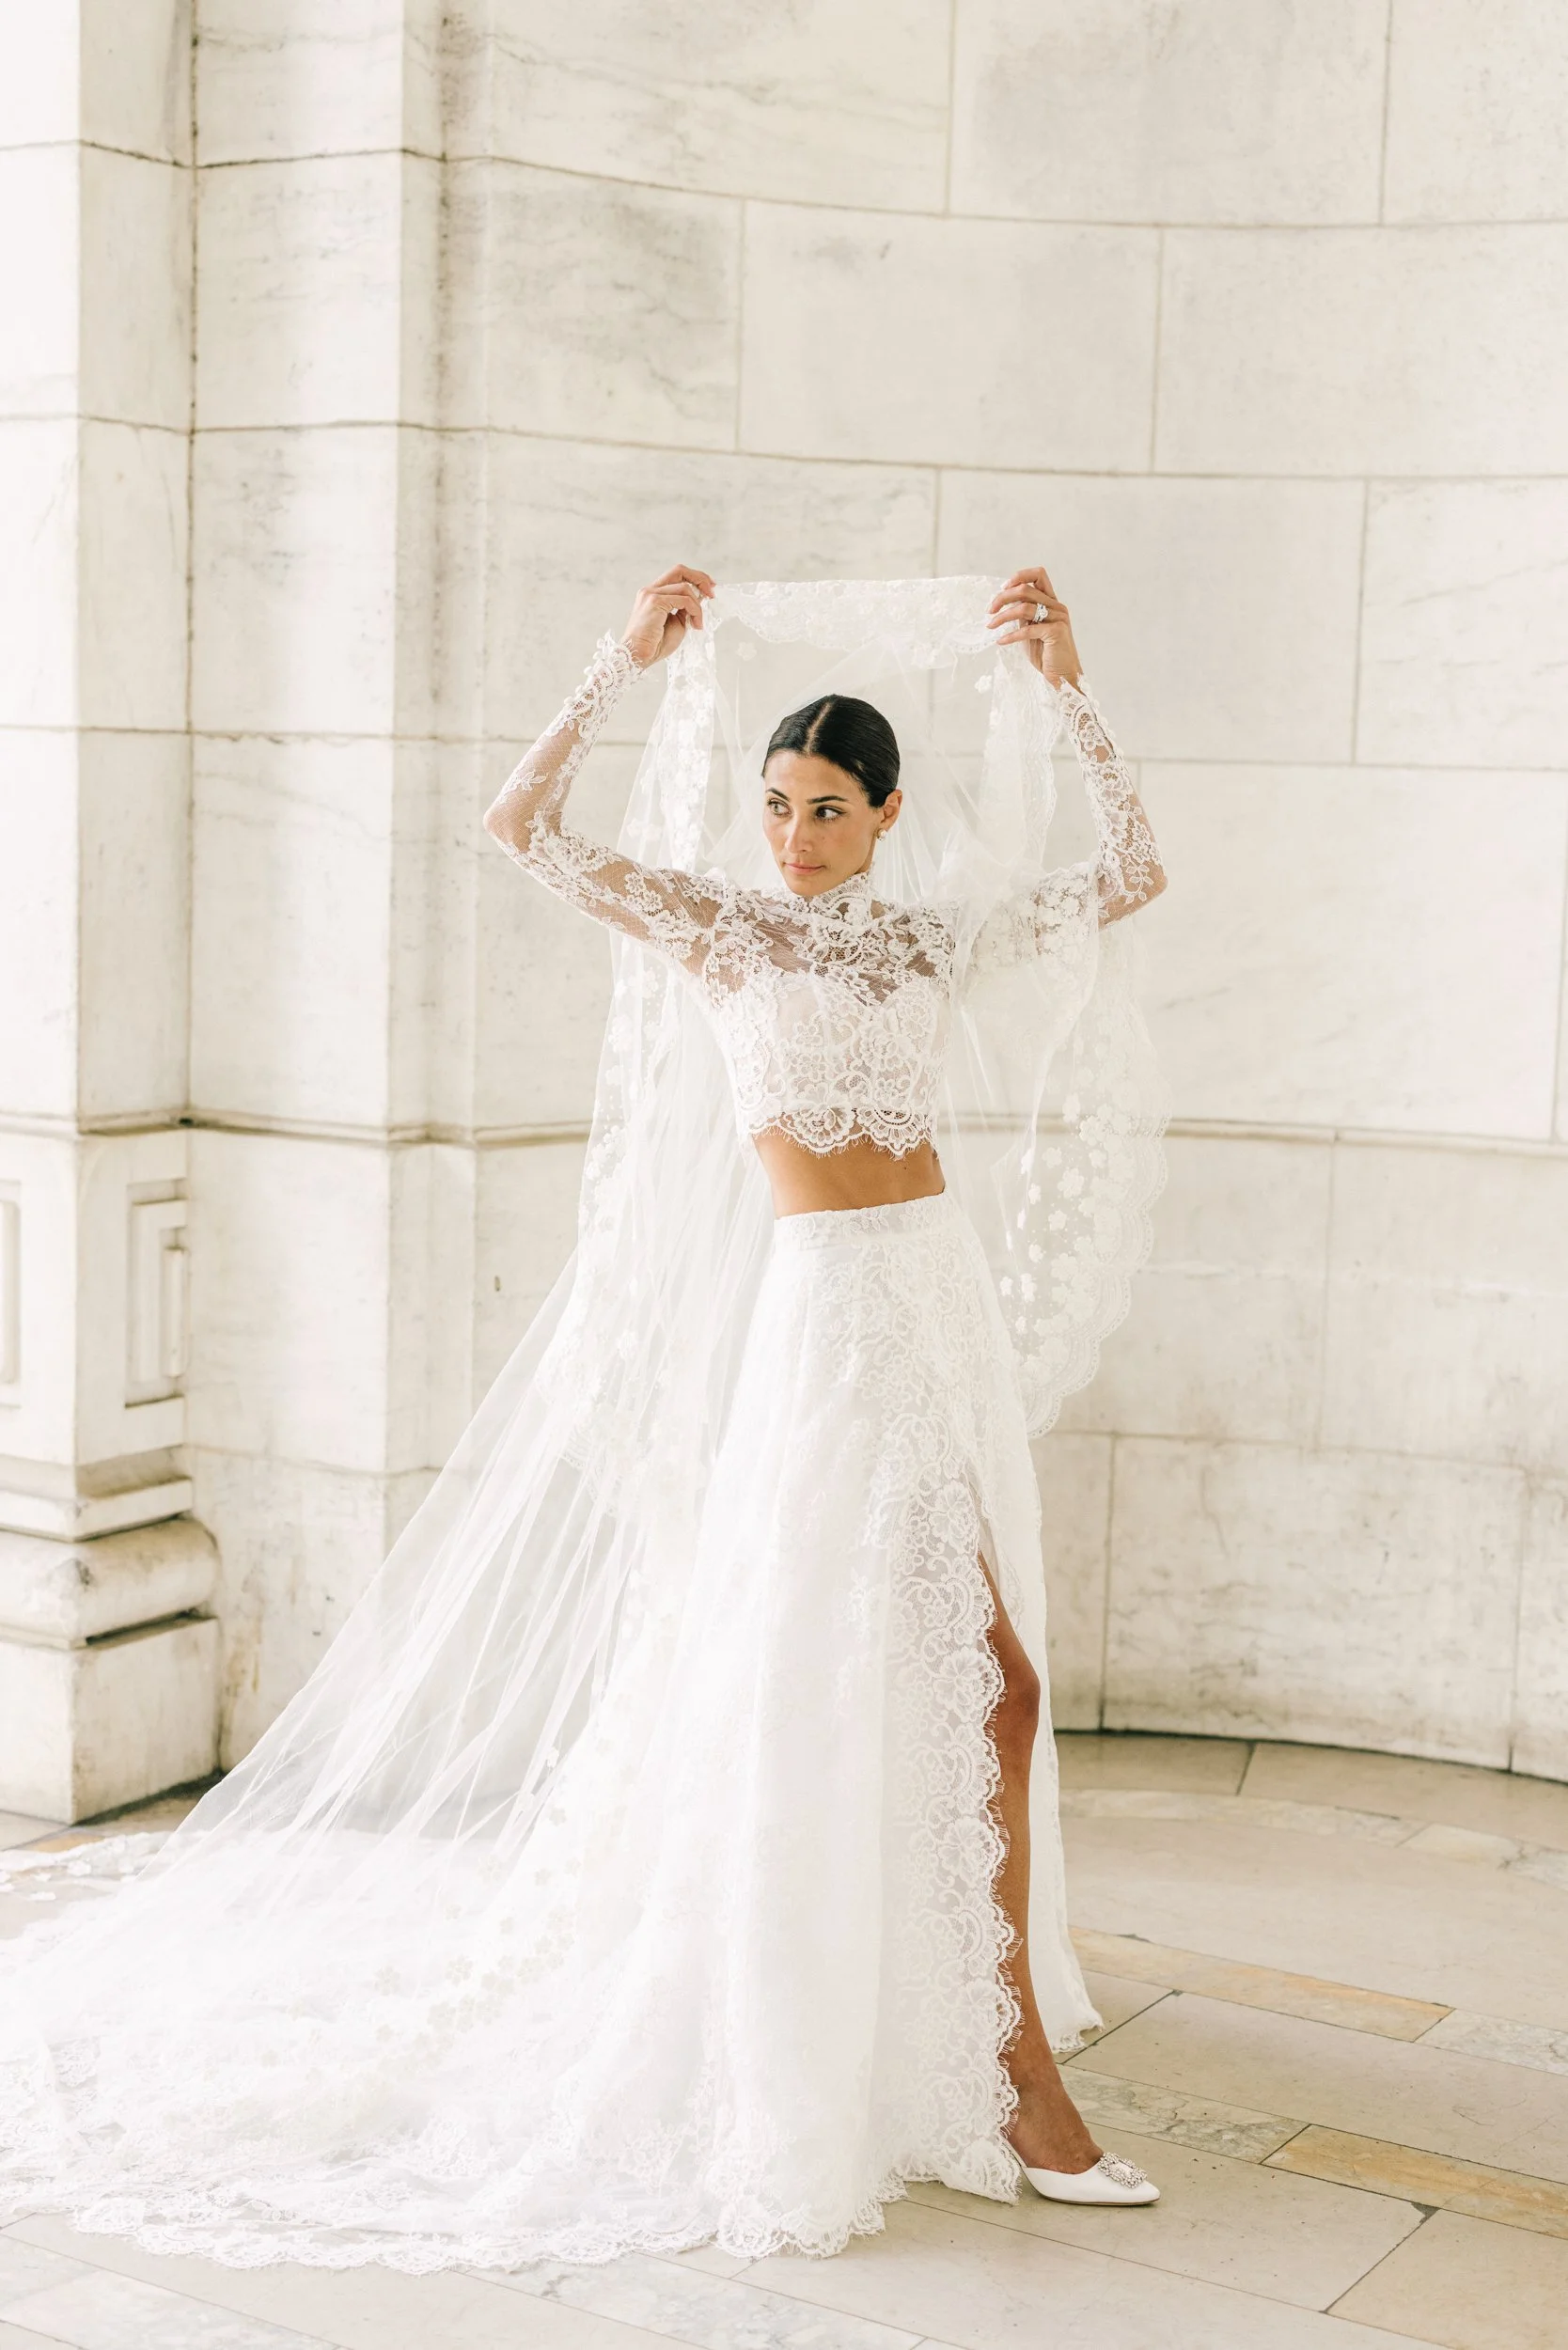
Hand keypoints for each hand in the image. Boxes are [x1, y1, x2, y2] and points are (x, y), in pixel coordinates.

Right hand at [621, 565, 714, 666]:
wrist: (638, 656)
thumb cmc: (655, 644)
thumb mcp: (677, 623)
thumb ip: (685, 609)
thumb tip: (700, 599)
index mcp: (654, 593)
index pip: (677, 575)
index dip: (696, 578)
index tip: (709, 589)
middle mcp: (650, 590)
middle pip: (679, 570)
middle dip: (700, 579)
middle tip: (712, 593)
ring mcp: (651, 594)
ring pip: (685, 587)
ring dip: (697, 606)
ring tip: (698, 623)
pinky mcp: (654, 602)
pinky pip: (683, 600)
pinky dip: (694, 611)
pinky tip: (695, 625)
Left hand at [987, 566, 1081, 687]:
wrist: (1063, 675)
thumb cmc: (1046, 654)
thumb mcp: (1031, 628)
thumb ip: (1023, 614)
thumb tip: (1005, 601)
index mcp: (1052, 601)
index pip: (1038, 574)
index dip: (1019, 576)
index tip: (1002, 589)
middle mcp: (1057, 606)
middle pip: (1025, 589)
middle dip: (1002, 598)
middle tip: (989, 610)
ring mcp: (1058, 618)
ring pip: (1024, 607)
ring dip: (1002, 617)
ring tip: (991, 625)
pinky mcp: (1056, 632)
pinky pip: (1027, 629)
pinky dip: (1010, 635)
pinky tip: (1001, 641)